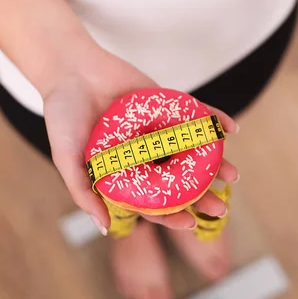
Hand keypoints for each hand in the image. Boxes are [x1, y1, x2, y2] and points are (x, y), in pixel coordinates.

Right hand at [42, 46, 238, 234]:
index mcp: (125, 172)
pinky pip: (194, 115)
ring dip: (215, 163)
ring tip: (234, 175)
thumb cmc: (64, 116)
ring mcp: (159, 130)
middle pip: (178, 181)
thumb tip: (104, 229)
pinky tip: (232, 129)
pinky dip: (213, 121)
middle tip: (221, 208)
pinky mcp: (167, 105)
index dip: (171, 215)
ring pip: (192, 151)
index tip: (190, 224)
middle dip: (201, 196)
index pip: (152, 201)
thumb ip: (84, 192)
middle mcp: (145, 154)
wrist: (70, 69)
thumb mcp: (67, 159)